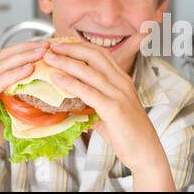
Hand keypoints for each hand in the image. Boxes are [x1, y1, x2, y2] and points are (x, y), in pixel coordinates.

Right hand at [0, 41, 48, 168]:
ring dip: (25, 56)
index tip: (47, 47)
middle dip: (29, 48)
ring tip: (43, 51)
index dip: (27, 50)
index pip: (8, 59)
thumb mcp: (11, 116)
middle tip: (49, 44)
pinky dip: (13, 74)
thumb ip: (25, 104)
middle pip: (5, 56)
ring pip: (1, 65)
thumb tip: (51, 100)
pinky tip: (29, 69)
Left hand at [43, 40, 174, 190]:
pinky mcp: (114, 108)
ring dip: (66, 61)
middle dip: (71, 47)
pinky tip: (56, 78)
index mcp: (122, 80)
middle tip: (51, 46)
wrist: (145, 149)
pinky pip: (88, 92)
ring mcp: (118, 94)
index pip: (101, 54)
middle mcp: (122, 82)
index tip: (62, 44)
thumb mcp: (110, 111)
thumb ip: (93, 103)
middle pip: (95, 55)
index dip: (80, 46)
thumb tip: (70, 104)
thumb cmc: (127, 133)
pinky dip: (70, 83)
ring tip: (48, 57)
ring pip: (89, 71)